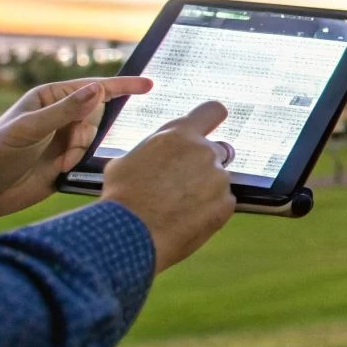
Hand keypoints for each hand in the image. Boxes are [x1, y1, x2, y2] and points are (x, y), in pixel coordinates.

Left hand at [0, 76, 155, 232]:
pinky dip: (79, 163)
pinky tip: (60, 170)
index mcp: (49, 98)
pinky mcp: (65, 162)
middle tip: (67, 146)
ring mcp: (62, 139)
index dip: (122, 86)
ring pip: (94, 138)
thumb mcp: (29, 129)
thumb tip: (98, 90)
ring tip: (58, 162)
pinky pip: (89, 158)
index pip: (92, 88)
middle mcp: (58, 116)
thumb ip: (65, 110)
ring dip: (80, 150)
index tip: (149, 85)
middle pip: (96, 114)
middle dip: (87, 131)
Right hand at [101, 102, 236, 271]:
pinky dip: (209, 210)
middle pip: (215, 151)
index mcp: (181, 135)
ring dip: (204, 190)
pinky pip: (222, 203)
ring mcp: (219, 179)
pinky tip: (186, 221)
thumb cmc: (121, 196)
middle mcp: (205, 152)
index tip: (208, 129)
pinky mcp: (226, 204)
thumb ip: (153, 152)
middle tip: (180, 184)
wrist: (129, 234)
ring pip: (217, 180)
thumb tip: (154, 155)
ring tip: (176, 208)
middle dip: (201, 164)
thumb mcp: (127, 161)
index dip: (210, 119)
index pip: (212, 111)